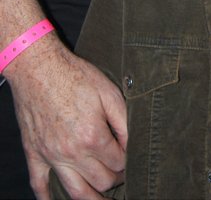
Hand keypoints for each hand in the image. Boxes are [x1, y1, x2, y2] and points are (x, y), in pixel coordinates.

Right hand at [9, 38, 125, 199]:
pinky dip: (49, 198)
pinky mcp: (35, 154)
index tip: (132, 157)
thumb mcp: (109, 92)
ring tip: (102, 198)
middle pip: (101, 181)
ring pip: (75, 192)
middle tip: (121, 172)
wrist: (38, 68)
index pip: (119, 163)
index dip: (129, 161)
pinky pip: (40, 185)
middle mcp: (71, 153)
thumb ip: (124, 121)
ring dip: (91, 198)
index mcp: (92, 136)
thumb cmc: (74, 76)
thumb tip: (133, 143)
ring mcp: (51, 157)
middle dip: (115, 179)